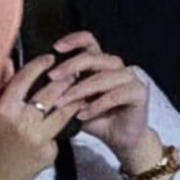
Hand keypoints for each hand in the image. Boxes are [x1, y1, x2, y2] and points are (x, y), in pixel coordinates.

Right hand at [0, 55, 73, 179]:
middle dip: (64, 80)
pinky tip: (61, 128)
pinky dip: (59, 130)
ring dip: (73, 100)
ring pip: (63, 112)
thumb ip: (0, 90)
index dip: (39, 66)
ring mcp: (37, 137)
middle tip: (74, 72)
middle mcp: (21, 122)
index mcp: (3, 110)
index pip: (24, 80)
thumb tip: (7, 61)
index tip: (50, 58)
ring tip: (79, 91)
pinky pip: (58, 134)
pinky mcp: (49, 151)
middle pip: (50, 93)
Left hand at [33, 33, 160, 166]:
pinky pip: (116, 95)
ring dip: (81, 89)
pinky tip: (83, 114)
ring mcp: (131, 78)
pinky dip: (97, 105)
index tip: (56, 48)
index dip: (74, 40)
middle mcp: (117, 67)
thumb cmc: (96, 119)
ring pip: (104, 77)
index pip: (89, 41)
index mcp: (101, 64)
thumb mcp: (73, 102)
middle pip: (95, 56)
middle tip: (53, 77)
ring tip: (64, 102)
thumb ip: (63, 89)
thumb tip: (39, 81)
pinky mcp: (140, 92)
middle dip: (71, 66)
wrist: (120, 139)